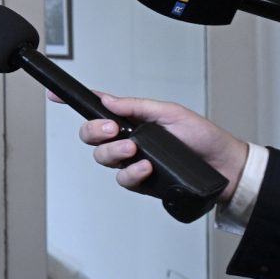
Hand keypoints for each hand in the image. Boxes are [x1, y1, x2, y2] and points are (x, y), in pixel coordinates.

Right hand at [72, 92, 248, 201]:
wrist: (224, 167)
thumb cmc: (203, 138)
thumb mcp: (171, 112)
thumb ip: (137, 107)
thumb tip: (109, 101)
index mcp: (132, 120)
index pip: (98, 109)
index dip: (75, 102)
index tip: (55, 96)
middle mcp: (127, 140)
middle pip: (91, 137)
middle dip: (95, 132)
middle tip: (112, 130)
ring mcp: (132, 162)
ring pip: (103, 159)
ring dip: (115, 153)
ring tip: (134, 150)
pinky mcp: (141, 183)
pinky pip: (123, 180)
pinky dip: (132, 173)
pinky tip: (145, 168)